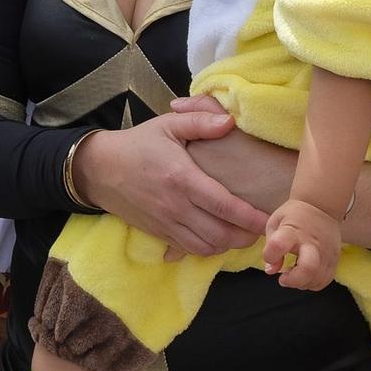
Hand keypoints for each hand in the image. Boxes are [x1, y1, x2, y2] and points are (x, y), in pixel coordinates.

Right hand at [71, 111, 269, 258]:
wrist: (100, 170)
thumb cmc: (138, 144)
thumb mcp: (167, 125)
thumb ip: (199, 121)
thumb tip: (230, 122)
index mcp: (182, 178)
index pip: (224, 206)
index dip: (251, 217)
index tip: (270, 218)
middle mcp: (175, 206)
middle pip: (221, 233)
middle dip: (247, 235)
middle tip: (263, 226)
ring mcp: (166, 223)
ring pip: (207, 247)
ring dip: (229, 244)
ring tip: (244, 232)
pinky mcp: (160, 233)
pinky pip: (190, 250)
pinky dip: (209, 248)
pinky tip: (219, 237)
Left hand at [263, 198, 342, 290]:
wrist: (322, 206)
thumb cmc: (293, 215)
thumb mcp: (275, 223)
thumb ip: (270, 247)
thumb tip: (270, 270)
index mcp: (292, 231)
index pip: (279, 245)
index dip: (270, 255)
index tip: (270, 257)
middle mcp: (312, 243)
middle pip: (308, 268)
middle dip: (293, 280)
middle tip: (284, 277)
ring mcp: (326, 252)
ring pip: (317, 280)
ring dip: (301, 283)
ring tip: (294, 273)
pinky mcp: (335, 259)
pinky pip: (326, 280)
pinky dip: (313, 283)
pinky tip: (305, 274)